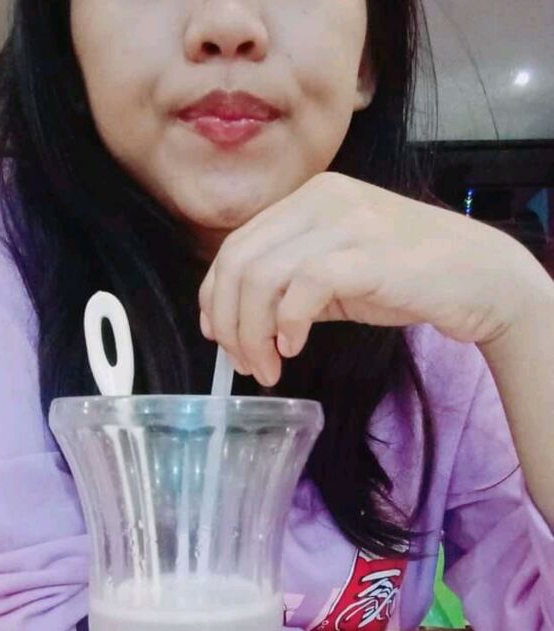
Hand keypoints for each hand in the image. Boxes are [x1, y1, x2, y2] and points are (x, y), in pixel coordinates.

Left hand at [198, 172, 532, 386]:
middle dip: (230, 323)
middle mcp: (320, 200)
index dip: (215, 296)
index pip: (235, 246)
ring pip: (262, 276)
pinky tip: (295, 347)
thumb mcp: (334, 271)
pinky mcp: (367, 253)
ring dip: (253, 334)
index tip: (220, 337)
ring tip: (268, 367)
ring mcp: (345, 222)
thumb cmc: (403, 277)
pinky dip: (288, 324)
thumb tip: (234, 322)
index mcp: (306, 200)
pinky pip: (303, 288)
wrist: (477, 276)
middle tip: (245, 363)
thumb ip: (286, 284)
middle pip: (239, 262)